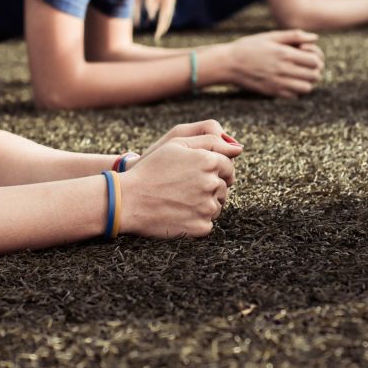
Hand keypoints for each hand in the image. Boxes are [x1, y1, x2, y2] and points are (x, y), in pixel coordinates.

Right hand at [122, 127, 239, 237]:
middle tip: (185, 187)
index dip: (214, 169)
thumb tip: (238, 149)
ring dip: (205, 203)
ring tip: (180, 200)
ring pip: (217, 205)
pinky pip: (208, 223)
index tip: (197, 173)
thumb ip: (210, 140)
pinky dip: (197, 219)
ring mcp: (207, 207)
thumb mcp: (176, 143)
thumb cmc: (151, 168)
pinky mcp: (201, 227)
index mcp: (209, 161)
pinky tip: (179, 213)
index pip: (228, 166)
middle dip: (210, 186)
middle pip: (223, 187)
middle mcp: (212, 184)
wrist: (129, 200)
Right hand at [221, 30, 323, 97]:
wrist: (228, 64)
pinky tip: (288, 81)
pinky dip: (296, 89)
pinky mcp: (272, 92)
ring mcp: (278, 82)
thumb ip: (293, 36)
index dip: (317, 58)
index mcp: (284, 53)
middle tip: (306, 66)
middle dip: (314, 70)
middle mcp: (283, 69)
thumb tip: (315, 38)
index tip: (310, 56)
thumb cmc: (249, 47)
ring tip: (299, 75)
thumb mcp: (270, 36)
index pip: (314, 61)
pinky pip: (294, 95)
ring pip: (306, 88)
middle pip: (314, 75)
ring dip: (307, 81)